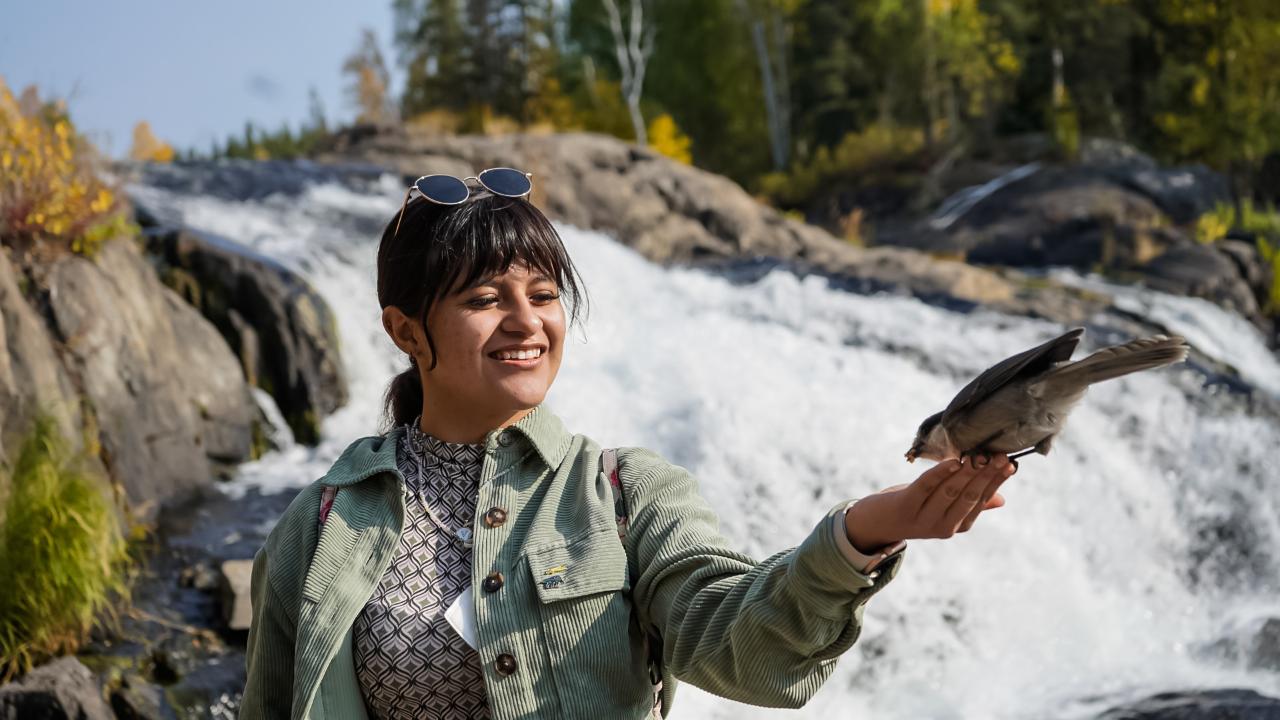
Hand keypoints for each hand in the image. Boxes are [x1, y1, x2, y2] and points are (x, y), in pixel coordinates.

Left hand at [844, 454, 1014, 552]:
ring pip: (950, 491)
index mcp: (957, 525)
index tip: (1010, 463)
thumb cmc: (913, 508)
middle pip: (970, 496)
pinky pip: (925, 487)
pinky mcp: (904, 506)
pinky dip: (940, 473)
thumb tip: (1000, 499)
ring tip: (980, 455)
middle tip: (1000, 455)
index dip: (996, 482)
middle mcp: (943, 526)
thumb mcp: (942, 507)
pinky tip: (953, 461)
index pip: (981, 501)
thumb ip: (969, 504)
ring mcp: (923, 518)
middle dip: (986, 474)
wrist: (874, 523)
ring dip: (967, 472)